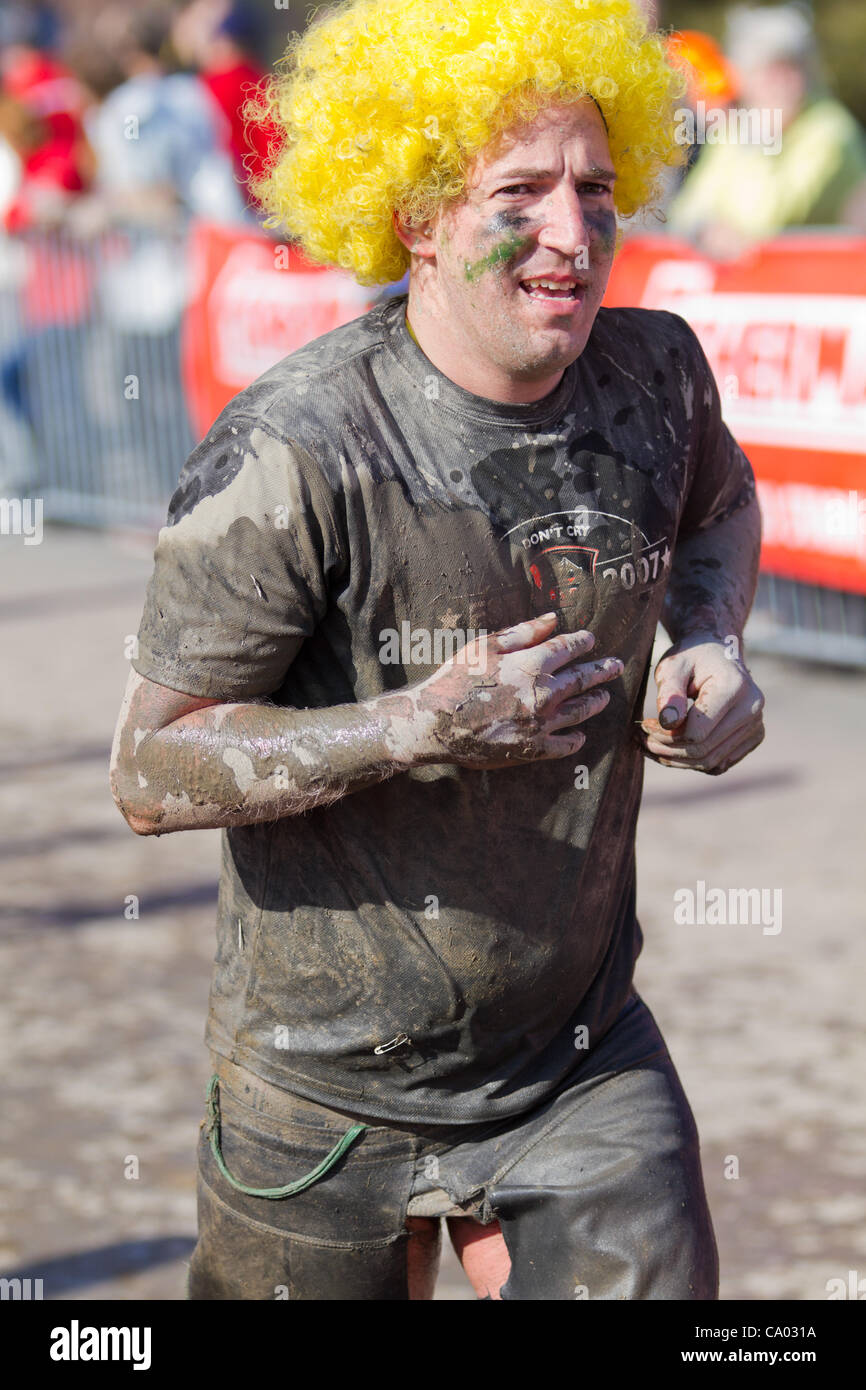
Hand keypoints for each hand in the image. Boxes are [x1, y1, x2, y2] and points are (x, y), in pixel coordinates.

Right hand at [379, 612, 623, 769]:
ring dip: (596, 701)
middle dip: (602, 670)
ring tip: (605, 697)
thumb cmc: (457, 679)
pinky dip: (576, 739)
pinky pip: (565, 745)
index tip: (591, 638)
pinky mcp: (534, 749)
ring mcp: (542, 724)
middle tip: (616, 665)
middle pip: (583, 679)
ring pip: (581, 711)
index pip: (569, 648)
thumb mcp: (486, 646)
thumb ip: (523, 632)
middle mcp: (545, 694)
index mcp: (533, 664)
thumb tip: (553, 619)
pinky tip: (581, 735)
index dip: (583, 641)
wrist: (437, 723)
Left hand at [637, 632, 764, 774]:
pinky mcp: (753, 737)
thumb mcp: (673, 666)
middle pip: (704, 750)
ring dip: (677, 760)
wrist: (716, 653)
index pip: (697, 732)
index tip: (645, 725)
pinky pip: (719, 764)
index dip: (665, 735)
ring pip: (711, 762)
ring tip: (652, 745)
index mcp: (735, 686)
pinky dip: (692, 762)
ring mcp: (756, 725)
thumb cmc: (691, 657)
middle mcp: (752, 708)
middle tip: (642, 739)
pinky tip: (672, 749)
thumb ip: (669, 692)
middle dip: (667, 749)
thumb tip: (668, 724)